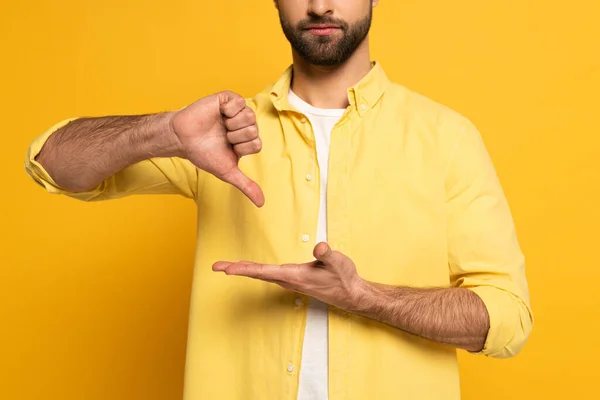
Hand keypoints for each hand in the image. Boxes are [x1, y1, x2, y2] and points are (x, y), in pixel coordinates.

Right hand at [169, 91, 263, 206]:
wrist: (182, 139)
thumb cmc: (203, 154)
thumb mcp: (227, 172)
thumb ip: (246, 186)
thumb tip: (261, 204)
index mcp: (247, 140)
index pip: (257, 144)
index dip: (241, 148)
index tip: (228, 148)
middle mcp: (245, 125)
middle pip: (254, 130)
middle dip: (235, 136)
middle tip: (222, 136)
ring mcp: (237, 111)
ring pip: (248, 116)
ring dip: (231, 124)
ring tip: (220, 125)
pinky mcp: (228, 99)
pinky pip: (239, 102)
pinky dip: (228, 110)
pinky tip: (219, 113)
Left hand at [212, 242, 366, 311]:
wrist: (351, 294)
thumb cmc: (344, 278)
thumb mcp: (338, 262)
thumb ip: (328, 255)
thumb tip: (319, 247)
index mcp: (294, 276)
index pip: (264, 272)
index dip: (244, 269)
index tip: (227, 270)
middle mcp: (289, 280)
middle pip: (257, 274)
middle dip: (236, 270)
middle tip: (216, 267)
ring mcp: (290, 281)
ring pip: (262, 275)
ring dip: (244, 270)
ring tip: (227, 267)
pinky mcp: (293, 280)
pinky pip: (269, 275)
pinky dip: (255, 271)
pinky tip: (250, 269)